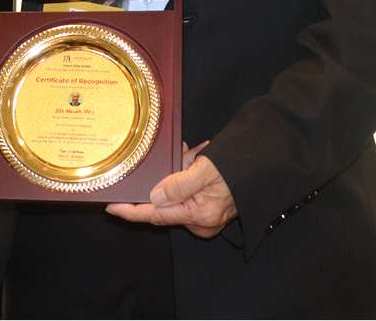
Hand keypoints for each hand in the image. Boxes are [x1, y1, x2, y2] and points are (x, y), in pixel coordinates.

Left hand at [106, 140, 236, 238]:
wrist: (264, 165)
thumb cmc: (237, 168)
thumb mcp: (205, 170)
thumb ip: (178, 185)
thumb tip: (153, 197)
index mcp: (198, 215)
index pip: (156, 215)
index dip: (131, 211)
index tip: (111, 207)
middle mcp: (200, 221)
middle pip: (166, 201)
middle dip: (164, 176)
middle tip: (180, 156)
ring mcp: (205, 216)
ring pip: (177, 191)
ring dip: (180, 170)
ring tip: (195, 154)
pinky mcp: (209, 207)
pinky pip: (188, 189)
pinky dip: (188, 172)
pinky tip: (197, 156)